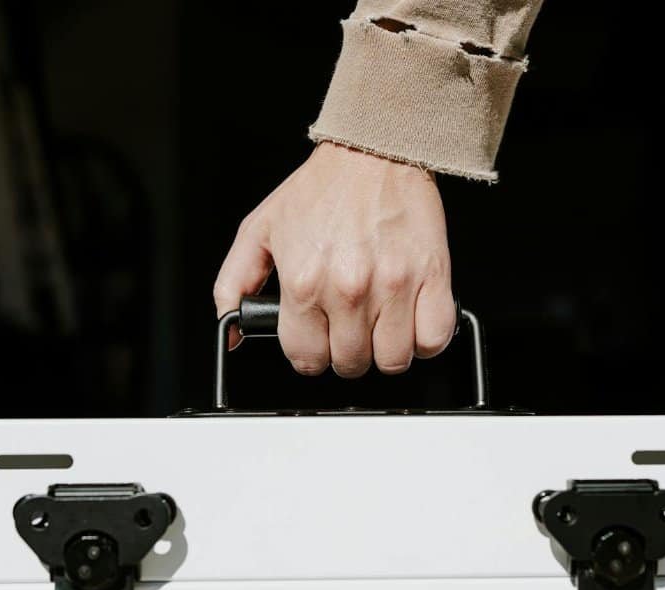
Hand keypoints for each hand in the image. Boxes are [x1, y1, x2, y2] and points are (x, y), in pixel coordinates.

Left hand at [213, 141, 455, 377]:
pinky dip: (424, 339)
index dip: (311, 353)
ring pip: (393, 360)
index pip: (306, 358)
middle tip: (349, 326)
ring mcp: (393, 285)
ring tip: (380, 324)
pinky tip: (410, 319)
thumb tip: (231, 334)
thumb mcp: (259, 231)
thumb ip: (234, 285)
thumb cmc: (321, 189)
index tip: (319, 339)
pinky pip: (433, 338)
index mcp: (303, 282)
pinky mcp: (432, 276)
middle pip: (351, 363)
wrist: (372, 150)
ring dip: (386, 350)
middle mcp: (347, 289)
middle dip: (348, 352)